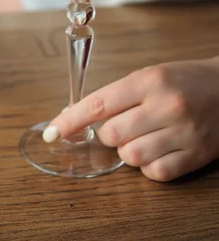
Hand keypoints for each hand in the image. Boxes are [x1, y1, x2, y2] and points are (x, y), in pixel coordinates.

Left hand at [43, 59, 218, 181]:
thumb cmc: (184, 80)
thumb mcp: (150, 75)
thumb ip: (118, 95)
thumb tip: (79, 117)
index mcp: (150, 81)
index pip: (99, 104)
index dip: (70, 120)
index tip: (52, 132)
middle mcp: (166, 106)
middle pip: (111, 135)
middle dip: (108, 134)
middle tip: (124, 124)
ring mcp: (183, 133)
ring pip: (130, 156)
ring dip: (128, 150)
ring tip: (145, 135)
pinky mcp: (195, 156)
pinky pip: (154, 173)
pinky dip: (148, 166)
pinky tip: (158, 149)